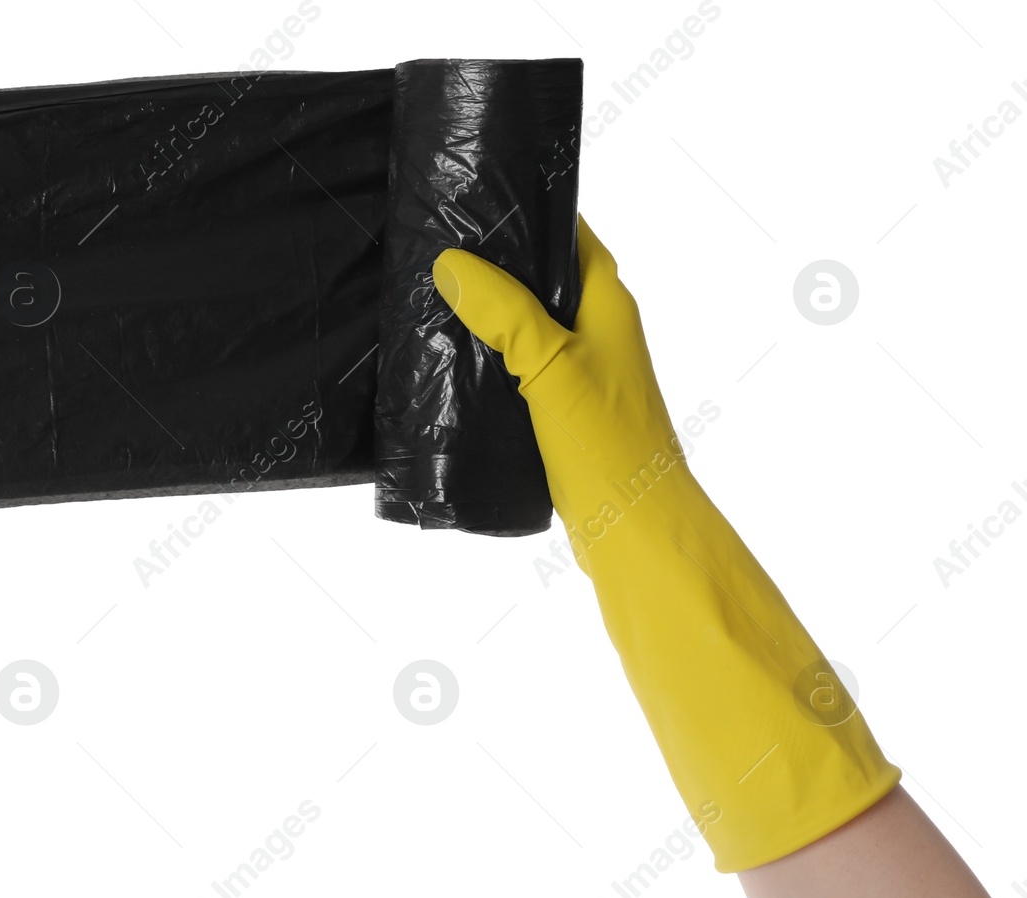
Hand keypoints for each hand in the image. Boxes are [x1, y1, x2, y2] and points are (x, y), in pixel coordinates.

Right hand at [433, 220, 899, 871]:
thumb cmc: (609, 449)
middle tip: (435, 244)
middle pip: (546, 280)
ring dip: (490, 314)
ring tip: (430, 298)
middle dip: (499, 261)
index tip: (481, 192)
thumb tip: (452, 263)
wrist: (636, 537)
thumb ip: (506, 313)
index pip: (574, 235)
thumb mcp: (551, 368)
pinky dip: (491, 361)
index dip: (534, 209)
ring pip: (530, 327)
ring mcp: (585, 379)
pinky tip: (452, 367)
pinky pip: (521, 371)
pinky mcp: (564, 419)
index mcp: (610, 307)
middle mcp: (603, 335)